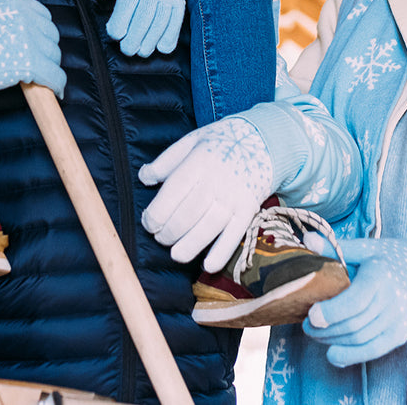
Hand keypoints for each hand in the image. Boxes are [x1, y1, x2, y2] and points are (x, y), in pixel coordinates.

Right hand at [0, 0, 65, 96]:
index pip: (42, 15)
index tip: (39, 40)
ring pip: (54, 56)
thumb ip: (5, 20)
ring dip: (50, 66)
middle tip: (40, 61)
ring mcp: (31, 41)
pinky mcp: (33, 64)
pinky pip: (54, 75)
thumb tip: (17, 32)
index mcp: (16, 5)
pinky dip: (57, 84)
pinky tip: (56, 90)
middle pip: (50, 36)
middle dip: (47, 49)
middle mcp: (27, 19)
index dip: (42, 30)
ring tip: (44, 77)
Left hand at [89, 0, 187, 56]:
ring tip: (142, 52)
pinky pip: (176, 21)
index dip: (120, 24)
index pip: (127, 6)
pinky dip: (170, 36)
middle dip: (135, 39)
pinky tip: (163, 47)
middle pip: (144, 19)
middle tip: (126, 50)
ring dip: (151, 41)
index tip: (114, 34)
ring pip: (160, 24)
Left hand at [139, 116, 274, 271]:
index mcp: (199, 161)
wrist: (263, 141)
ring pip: (209, 227)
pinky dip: (222, 253)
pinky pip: (235, 235)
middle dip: (169, 232)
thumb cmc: (221, 142)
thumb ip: (166, 160)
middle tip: (160, 237)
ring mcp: (234, 197)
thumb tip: (143, 177)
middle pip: (188, 213)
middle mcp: (217, 180)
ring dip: (189, 245)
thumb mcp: (191, 140)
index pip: (174, 191)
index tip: (148, 222)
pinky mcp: (248, 210)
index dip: (157, 212)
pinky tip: (208, 265)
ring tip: (175, 254)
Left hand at [304, 237, 406, 365]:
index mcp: (380, 276)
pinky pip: (373, 351)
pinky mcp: (400, 335)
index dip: (332, 312)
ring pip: (360, 340)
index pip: (355, 301)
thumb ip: (335, 248)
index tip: (312, 314)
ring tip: (316, 334)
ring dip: (333, 341)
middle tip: (307, 325)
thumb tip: (307, 240)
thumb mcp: (366, 248)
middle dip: (325, 329)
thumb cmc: (390, 258)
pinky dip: (351, 356)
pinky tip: (333, 354)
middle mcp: (392, 301)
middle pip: (354, 324)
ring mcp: (398, 321)